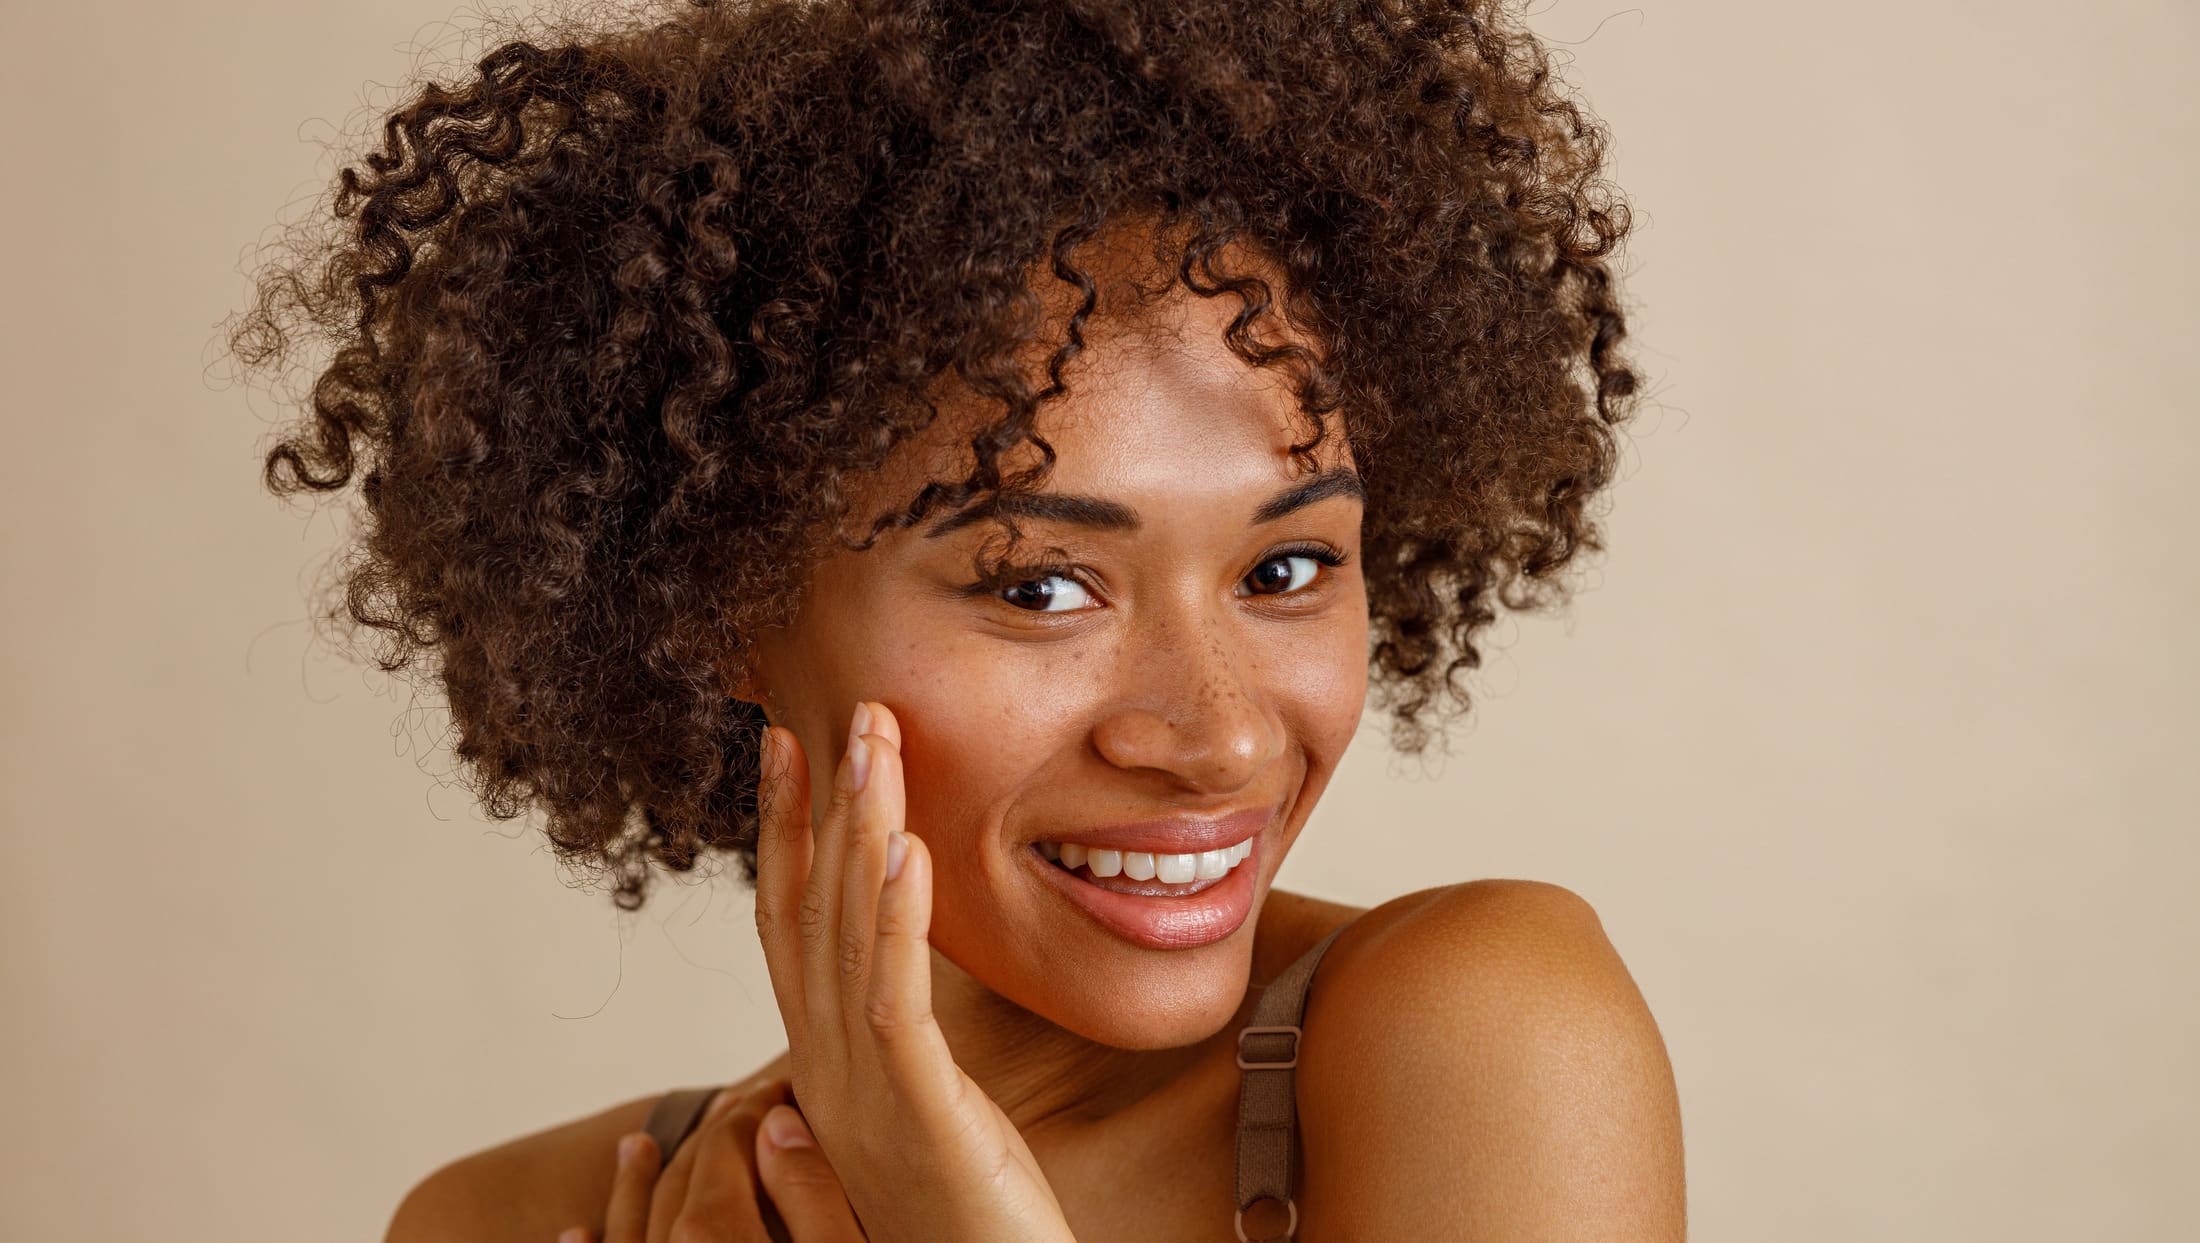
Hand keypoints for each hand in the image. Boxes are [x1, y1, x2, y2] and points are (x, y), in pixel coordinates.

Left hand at [559, 1076, 866, 1242]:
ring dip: (634, 1182)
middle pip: (683, 1178)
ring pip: (633, 1225)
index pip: (729, 1145)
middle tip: (741, 1107)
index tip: (786, 1088)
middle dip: (711, 1135)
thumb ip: (812, 1196)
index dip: (759, 1107)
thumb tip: (778, 1126)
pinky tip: (578, 1234)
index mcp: (719, 1234)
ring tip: (636, 1148)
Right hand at [752, 700, 1076, 1242]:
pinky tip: (909, 851)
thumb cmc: (970, 1219)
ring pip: (849, 938)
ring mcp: (860, 1094)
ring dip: (863, 832)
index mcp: (825, 1063)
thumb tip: (887, 989)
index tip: (793, 745)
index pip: (791, 925)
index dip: (788, 831)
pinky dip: (898, 920)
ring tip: (878, 746)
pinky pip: (896, 1000)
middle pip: (811, 911)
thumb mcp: (927, 1114)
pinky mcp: (915, 1116)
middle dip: (825, 804)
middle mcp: (824, 1071)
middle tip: (847, 712)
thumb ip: (897, 1050)